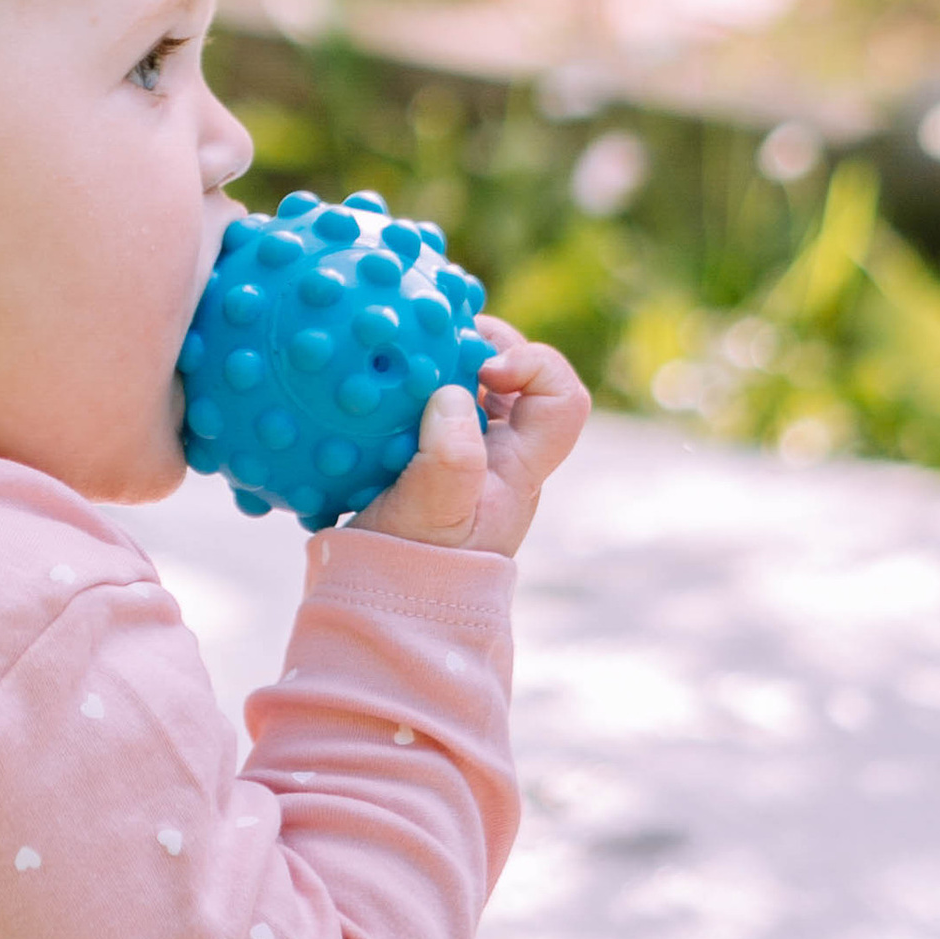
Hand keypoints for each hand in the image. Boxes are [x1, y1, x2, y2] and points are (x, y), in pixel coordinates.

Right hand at [353, 320, 589, 557]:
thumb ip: (451, 458)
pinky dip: (410, 386)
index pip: (563, 401)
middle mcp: (501, 457)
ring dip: (440, 362)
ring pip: (472, 388)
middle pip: (518, 379)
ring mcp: (465, 457)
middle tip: (434, 331)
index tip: (483, 368)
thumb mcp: (431, 516)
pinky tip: (376, 383)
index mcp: (518, 468)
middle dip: (480, 345)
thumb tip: (455, 395)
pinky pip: (430, 405)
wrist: (381, 607)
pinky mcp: (425, 458)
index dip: (535, 365)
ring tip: (401, 350)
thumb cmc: (412, 568)